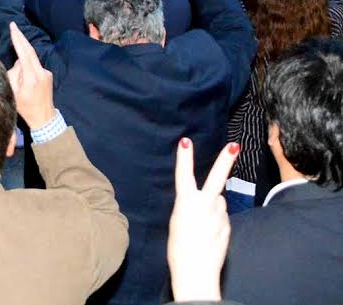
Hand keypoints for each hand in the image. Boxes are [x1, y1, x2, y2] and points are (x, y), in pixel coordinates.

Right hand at [6, 22, 54, 129]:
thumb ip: (13, 73)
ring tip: (19, 83)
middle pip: (30, 51)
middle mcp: (42, 72)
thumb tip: (18, 61)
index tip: (13, 27)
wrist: (44, 118)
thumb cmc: (25, 107)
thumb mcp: (12, 91)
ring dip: (22, 63)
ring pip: (30, 61)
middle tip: (13, 25)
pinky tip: (25, 84)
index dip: (18, 39)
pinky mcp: (48, 75)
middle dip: (21, 38)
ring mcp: (47, 73)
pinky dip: (27, 69)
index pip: (24, 53)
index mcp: (32, 76)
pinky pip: (34, 67)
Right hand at [168, 139, 238, 302]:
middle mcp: (205, 204)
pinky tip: (210, 234)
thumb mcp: (178, 222)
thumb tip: (209, 201)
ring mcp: (220, 215)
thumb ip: (192, 207)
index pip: (184, 174)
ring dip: (214, 205)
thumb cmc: (180, 248)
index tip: (186, 141)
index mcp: (186, 202)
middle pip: (217, 178)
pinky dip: (217, 220)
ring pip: (219, 201)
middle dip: (225, 160)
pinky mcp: (228, 225)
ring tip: (203, 224)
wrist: (196, 271)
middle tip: (234, 145)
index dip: (184, 157)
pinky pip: (222, 216)